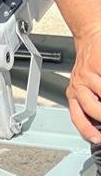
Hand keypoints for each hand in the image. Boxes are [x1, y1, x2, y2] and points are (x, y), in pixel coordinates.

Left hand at [67, 27, 100, 142]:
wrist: (92, 35)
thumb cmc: (94, 64)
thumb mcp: (90, 86)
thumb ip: (94, 105)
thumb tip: (98, 125)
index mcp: (75, 93)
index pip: (79, 118)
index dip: (88, 131)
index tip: (97, 140)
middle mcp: (78, 84)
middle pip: (91, 109)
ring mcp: (88, 74)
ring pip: (100, 95)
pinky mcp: (98, 64)